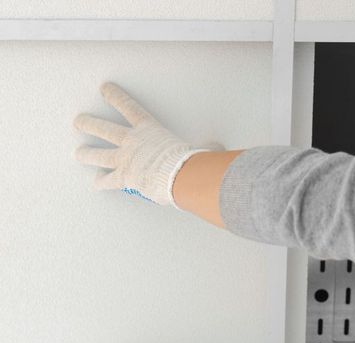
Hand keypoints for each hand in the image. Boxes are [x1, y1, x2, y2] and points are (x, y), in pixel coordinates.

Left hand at [73, 81, 224, 207]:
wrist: (179, 175)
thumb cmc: (189, 161)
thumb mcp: (197, 148)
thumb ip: (203, 147)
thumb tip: (217, 147)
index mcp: (148, 130)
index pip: (128, 108)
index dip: (115, 97)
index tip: (104, 88)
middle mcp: (131, 142)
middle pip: (104, 130)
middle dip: (90, 124)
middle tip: (79, 121)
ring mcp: (124, 160)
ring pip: (99, 155)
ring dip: (87, 154)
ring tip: (78, 153)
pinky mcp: (124, 178)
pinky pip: (108, 181)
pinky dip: (101, 183)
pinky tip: (95, 183)